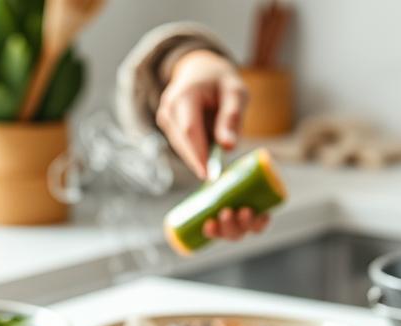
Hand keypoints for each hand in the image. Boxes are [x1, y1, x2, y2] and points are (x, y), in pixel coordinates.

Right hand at [157, 49, 269, 240]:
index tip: (208, 176)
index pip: (189, 130)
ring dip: (197, 159)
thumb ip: (232, 117)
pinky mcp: (166, 125)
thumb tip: (228, 147)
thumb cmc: (221, 80)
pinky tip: (207, 161)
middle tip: (215, 182)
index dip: (198, 155)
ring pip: (180, 146)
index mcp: (185, 94)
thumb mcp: (235, 92)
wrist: (199, 68)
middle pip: (182, 142)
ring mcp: (164, 117)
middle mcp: (168, 106)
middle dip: (198, 162)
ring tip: (214, 170)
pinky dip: (194, 153)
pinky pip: (181, 144)